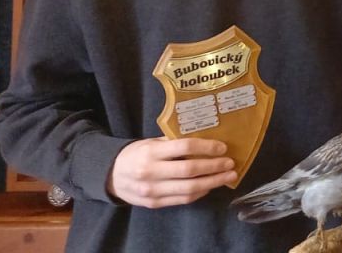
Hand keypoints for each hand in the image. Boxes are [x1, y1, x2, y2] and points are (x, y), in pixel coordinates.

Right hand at [107, 137, 235, 207]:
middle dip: (214, 167)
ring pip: (189, 188)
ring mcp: (152, 190)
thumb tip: (205, 138)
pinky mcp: (154, 203)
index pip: (184, 147)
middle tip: (230, 163)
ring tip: (228, 176)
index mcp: (150, 153)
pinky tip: (210, 185)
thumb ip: (173, 142)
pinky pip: (183, 199)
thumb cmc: (136, 154)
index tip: (222, 147)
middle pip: (190, 170)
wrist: (110, 176)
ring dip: (213, 182)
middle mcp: (151, 172)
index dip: (206, 147)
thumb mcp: (151, 142)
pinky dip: (200, 192)